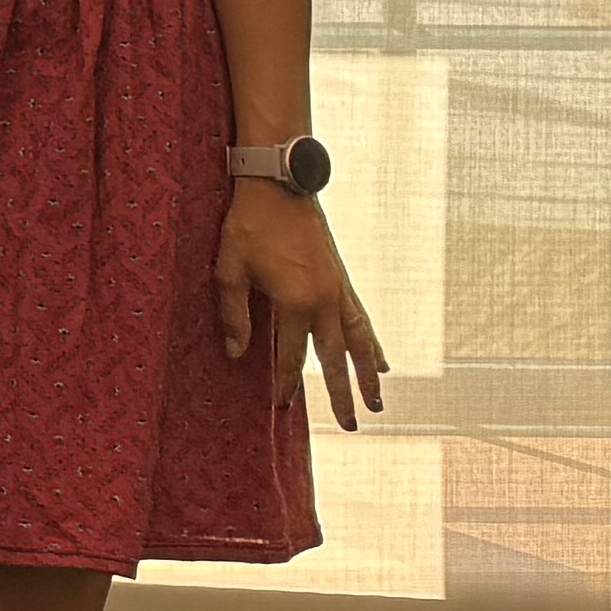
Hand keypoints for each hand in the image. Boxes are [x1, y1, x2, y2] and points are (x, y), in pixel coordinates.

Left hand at [216, 180, 387, 426]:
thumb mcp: (228, 269)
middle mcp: (324, 300)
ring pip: (359, 341)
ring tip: (378, 403)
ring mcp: (338, 290)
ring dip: (369, 374)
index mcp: (295, 301)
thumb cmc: (247, 225)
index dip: (286, 384)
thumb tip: (236, 354)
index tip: (282, 407)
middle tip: (349, 426)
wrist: (279, 184)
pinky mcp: (342, 279)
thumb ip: (232, 314)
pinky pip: (362, 319)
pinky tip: (382, 360)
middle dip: (342, 393)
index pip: (292, 356)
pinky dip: (373, 342)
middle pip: (336, 358)